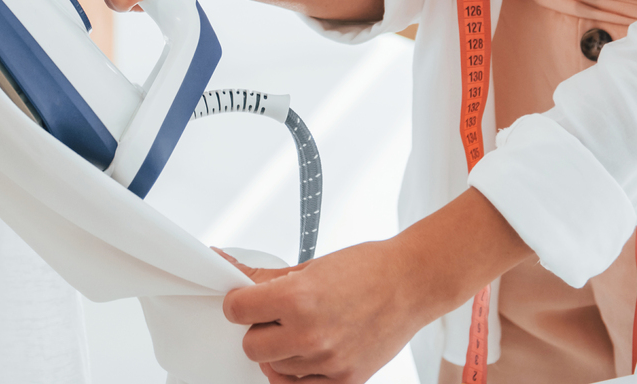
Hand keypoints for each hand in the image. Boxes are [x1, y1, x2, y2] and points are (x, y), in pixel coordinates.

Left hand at [219, 242, 430, 382]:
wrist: (411, 284)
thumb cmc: (366, 270)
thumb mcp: (309, 267)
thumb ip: (265, 277)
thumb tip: (226, 264)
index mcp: (296, 298)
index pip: (237, 310)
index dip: (239, 303)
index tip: (246, 301)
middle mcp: (309, 333)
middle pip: (251, 346)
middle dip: (258, 330)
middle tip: (275, 317)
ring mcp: (327, 361)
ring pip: (275, 369)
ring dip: (282, 351)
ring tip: (303, 329)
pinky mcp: (345, 380)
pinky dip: (300, 373)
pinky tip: (309, 353)